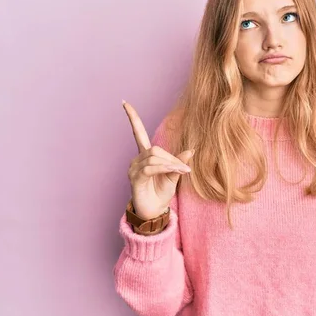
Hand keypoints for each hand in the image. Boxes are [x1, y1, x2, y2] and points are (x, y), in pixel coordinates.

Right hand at [123, 100, 193, 219]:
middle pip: (155, 149)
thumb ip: (179, 162)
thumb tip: (191, 150)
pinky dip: (165, 168)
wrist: (154, 212)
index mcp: (145, 156)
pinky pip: (150, 167)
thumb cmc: (162, 193)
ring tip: (183, 172)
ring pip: (154, 158)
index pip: (137, 133)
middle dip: (172, 158)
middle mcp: (137, 160)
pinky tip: (175, 172)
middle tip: (185, 169)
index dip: (132, 118)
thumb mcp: (174, 175)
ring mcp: (133, 169)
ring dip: (171, 164)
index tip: (125, 103)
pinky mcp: (135, 178)